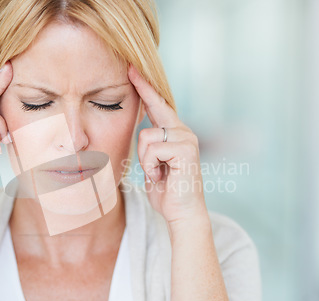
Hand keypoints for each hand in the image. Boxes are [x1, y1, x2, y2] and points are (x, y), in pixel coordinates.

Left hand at [128, 64, 207, 226]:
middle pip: (151, 114)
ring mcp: (186, 138)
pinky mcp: (185, 149)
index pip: (157, 105)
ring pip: (146, 136)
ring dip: (144, 160)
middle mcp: (183, 131)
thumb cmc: (166, 192)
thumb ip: (149, 147)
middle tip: (145, 147)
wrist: (182, 214)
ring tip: (157, 174)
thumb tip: (140, 135)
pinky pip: (152, 149)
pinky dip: (150, 167)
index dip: (145, 87)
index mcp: (174, 133)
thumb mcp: (152, 165)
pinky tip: (162, 177)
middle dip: (142, 135)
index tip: (132, 69)